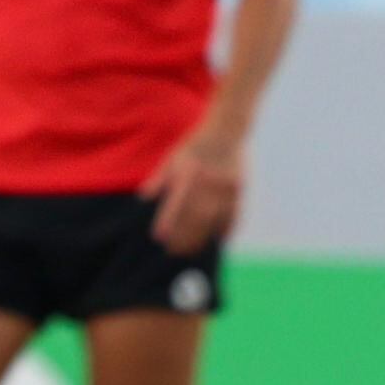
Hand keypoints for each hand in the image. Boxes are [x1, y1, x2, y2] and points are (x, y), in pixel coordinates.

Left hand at [142, 123, 246, 253]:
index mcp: (188, 170)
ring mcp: (226, 186)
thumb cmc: (194, 146)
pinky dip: (225, 230)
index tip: (159, 237)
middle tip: (173, 251)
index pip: (176, 200)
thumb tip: (144, 197)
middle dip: (183, 236)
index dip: (167, 220)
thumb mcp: (173, 157)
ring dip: (201, 238)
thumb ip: (159, 179)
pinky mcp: (239, 190)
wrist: (227, 132)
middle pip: (195, 215)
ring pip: (213, 219)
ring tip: (190, 252)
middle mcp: (207, 180)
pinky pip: (233, 215)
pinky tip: (216, 242)